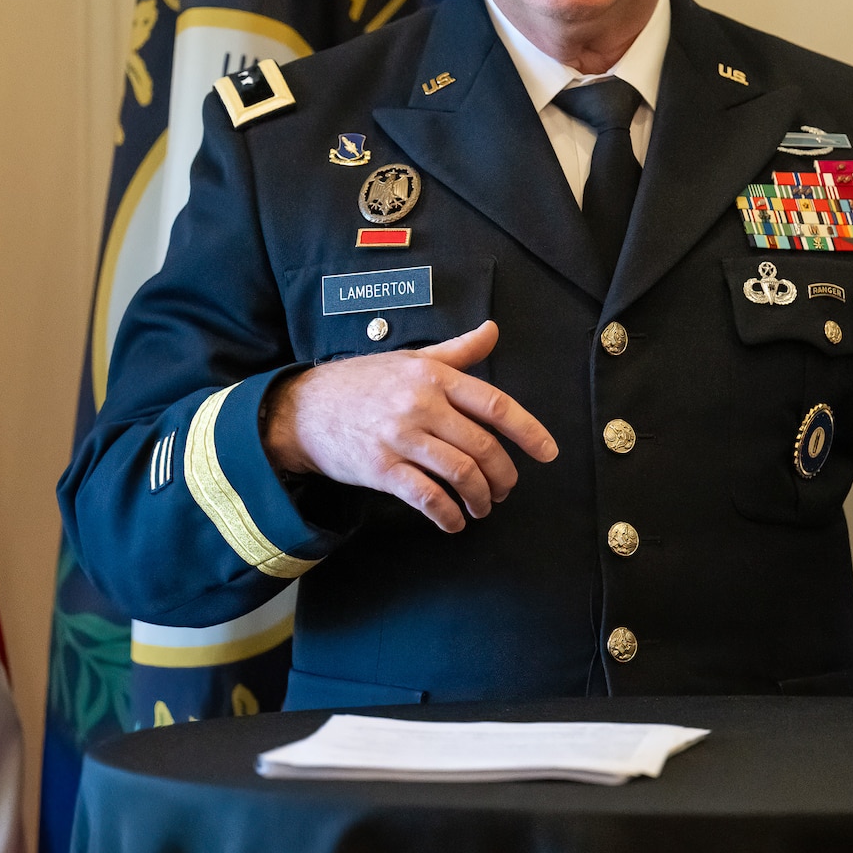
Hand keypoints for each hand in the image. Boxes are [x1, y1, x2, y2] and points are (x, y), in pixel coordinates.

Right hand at [260, 320, 558, 531]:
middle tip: (506, 490)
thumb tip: (493, 331)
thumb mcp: (411, 359)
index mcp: (434, 376)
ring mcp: (399, 437)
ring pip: (459, 472)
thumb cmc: (363, 382)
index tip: (548, 453)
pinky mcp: (379, 467)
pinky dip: (446, 515)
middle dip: (503, 475)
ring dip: (479, 497)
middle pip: (482, 446)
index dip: (528, 431)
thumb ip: (456, 351)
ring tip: (482, 507)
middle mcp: (420, 403)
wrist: (303, 408)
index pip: (494, 404)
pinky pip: (425, 496)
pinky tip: (453, 522)